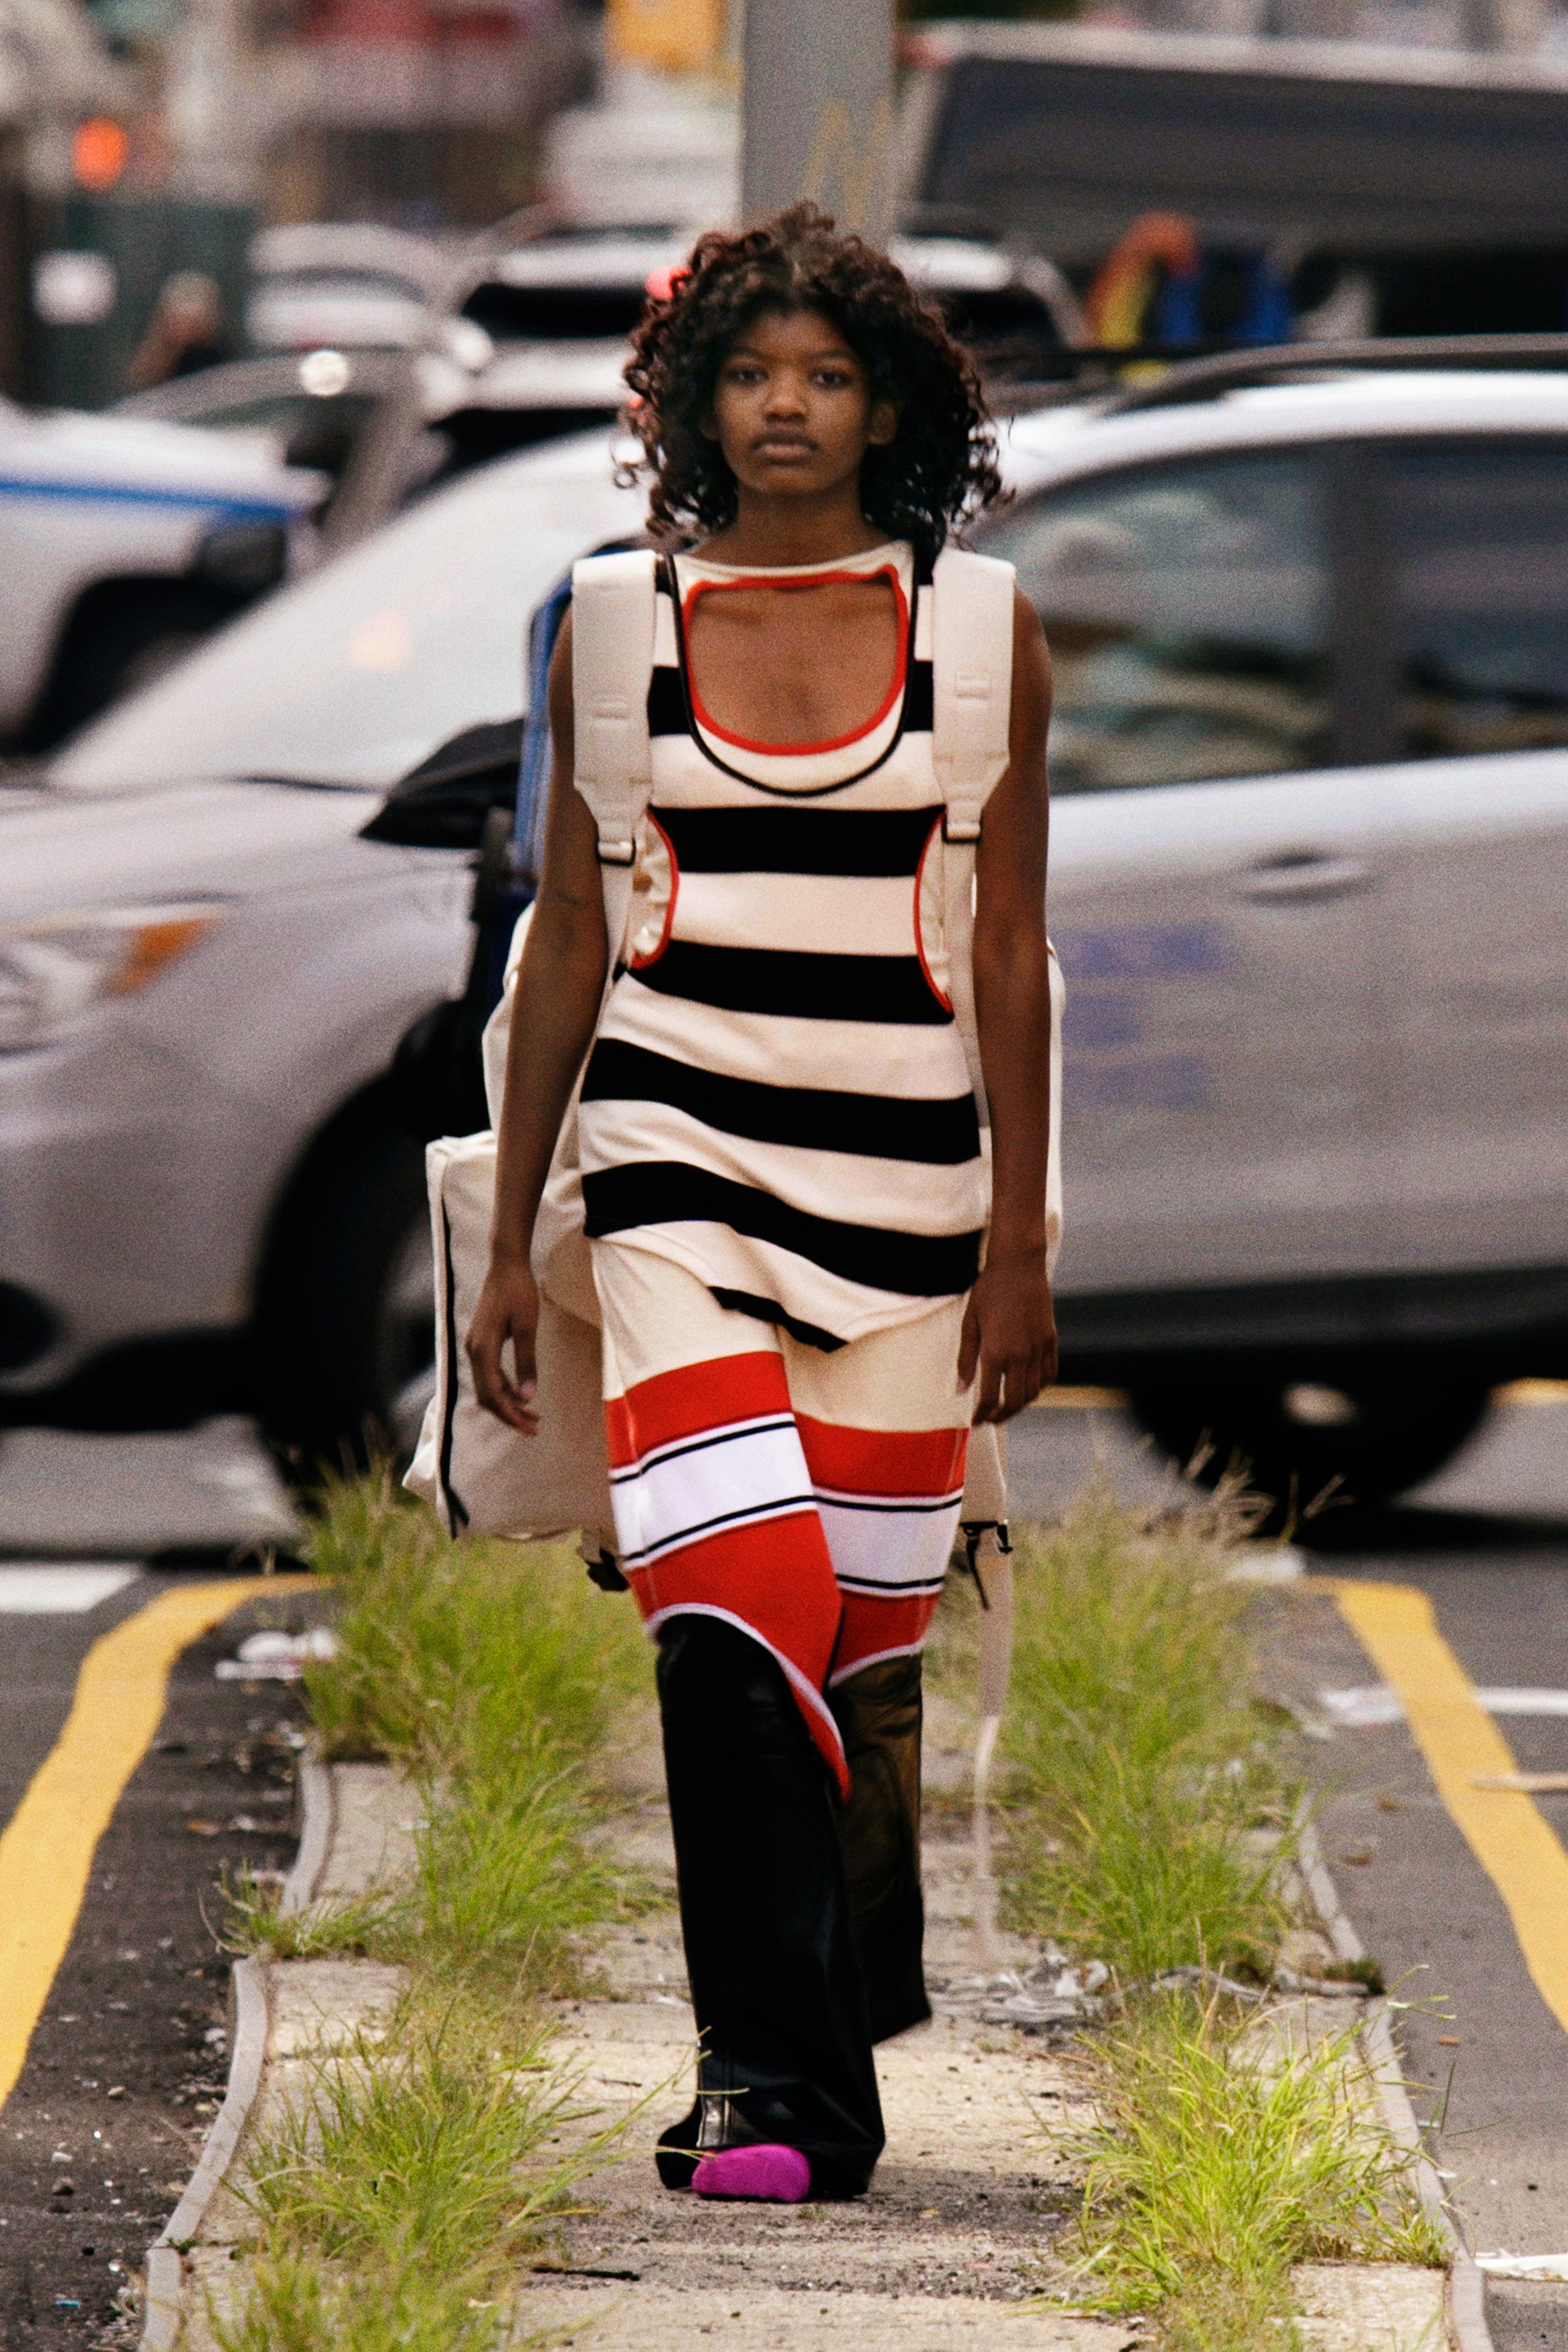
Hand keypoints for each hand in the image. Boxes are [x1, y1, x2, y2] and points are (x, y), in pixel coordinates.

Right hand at [466, 1252, 540, 1433]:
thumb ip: (527, 1362)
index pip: (493, 1394)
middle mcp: (474, 1351)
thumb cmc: (519, 1292)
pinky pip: (489, 1374)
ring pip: (488, 1387)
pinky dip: (505, 1388)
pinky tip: (522, 1394)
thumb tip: (528, 1397)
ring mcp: (475, 1347)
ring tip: (532, 1415)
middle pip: (487, 1396)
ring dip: (508, 1403)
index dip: (511, 1414)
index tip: (530, 1427)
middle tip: (535, 1427)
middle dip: (510, 1414)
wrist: (506, 1265)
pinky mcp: (481, 1342)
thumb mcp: (528, 1327)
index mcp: (483, 1349)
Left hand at [958, 1251, 1057, 1423]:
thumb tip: (960, 1389)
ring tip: (1007, 1406)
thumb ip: (966, 1359)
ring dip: (1020, 1404)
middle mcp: (1020, 1355)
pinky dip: (1038, 1387)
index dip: (982, 1414)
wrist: (1019, 1266)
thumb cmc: (989, 1291)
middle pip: (1014, 1401)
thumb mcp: (970, 1323)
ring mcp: (1039, 1348)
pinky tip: (1027, 1386)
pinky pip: (1049, 1374)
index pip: (990, 1397)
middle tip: (990, 1419)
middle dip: (1001, 1416)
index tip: (976, 1420)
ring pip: (1033, 1391)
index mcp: (995, 1352)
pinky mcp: (1051, 1340)